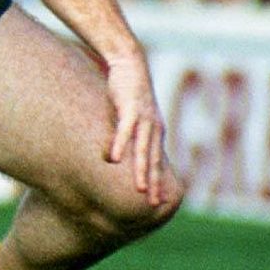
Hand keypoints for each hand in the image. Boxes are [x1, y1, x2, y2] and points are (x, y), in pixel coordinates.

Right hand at [101, 52, 168, 203]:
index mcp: (154, 132)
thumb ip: (120, 138)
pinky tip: (114, 160)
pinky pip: (125, 131)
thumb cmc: (127, 92)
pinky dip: (120, 145)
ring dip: (142, 170)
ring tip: (140, 190)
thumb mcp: (125, 119)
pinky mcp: (130, 108)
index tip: (157, 202)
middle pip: (154, 161)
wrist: (130, 63)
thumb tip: (112, 160)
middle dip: (155, 183)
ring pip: (143, 150)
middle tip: (154, 205)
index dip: (158, 182)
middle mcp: (153, 128)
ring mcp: (143, 119)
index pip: (157, 162)